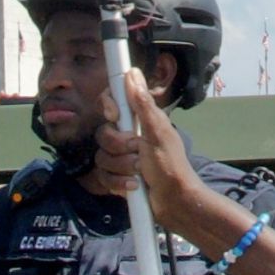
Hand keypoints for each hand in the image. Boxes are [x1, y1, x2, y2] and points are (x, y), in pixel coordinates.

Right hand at [95, 67, 200, 222]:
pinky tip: (134, 186)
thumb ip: (143, 104)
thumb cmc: (171, 165)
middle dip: (119, 146)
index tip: (115, 115)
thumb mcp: (158, 132)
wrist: (173, 201)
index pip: (112, 103)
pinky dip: (119, 182)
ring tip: (140, 172)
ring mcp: (121, 158)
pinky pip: (102, 176)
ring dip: (122, 167)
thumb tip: (132, 73)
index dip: (109, 106)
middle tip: (138, 152)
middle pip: (103, 133)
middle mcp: (128, 137)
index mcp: (139, 122)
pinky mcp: (116, 177)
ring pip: (101, 157)